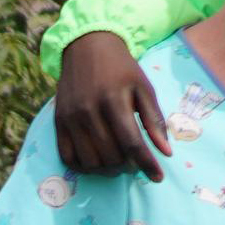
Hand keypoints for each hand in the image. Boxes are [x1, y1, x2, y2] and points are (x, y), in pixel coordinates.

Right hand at [55, 28, 166, 178]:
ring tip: (120, 163)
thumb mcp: (144, 88)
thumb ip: (154, 120)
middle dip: (129, 167)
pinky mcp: (57, 122)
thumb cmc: (122, 69)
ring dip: (108, 169)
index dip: (147, 164)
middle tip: (138, 164)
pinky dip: (84, 166)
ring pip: (90, 160)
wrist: (86, 47)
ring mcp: (69, 118)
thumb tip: (166, 152)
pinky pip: (67, 156)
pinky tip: (98, 162)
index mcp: (113, 101)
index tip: (158, 178)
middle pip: (110, 155)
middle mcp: (87, 111)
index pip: (132, 143)